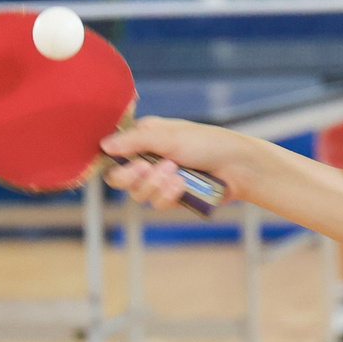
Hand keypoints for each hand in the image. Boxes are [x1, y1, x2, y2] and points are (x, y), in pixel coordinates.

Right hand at [100, 117, 250, 209]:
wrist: (238, 167)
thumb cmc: (207, 143)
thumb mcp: (170, 137)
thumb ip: (135, 141)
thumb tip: (104, 145)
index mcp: (145, 138)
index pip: (114, 153)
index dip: (117, 163)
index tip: (133, 163)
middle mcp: (149, 158)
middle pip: (120, 179)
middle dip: (135, 176)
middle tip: (148, 169)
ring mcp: (161, 179)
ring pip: (139, 194)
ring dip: (156, 185)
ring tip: (177, 175)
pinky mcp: (173, 196)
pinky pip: (157, 203)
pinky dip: (168, 196)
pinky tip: (183, 186)